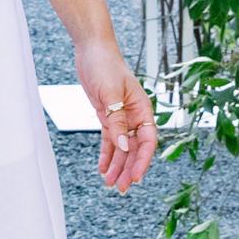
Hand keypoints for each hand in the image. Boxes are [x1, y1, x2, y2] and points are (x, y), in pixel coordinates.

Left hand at [72, 36, 157, 192]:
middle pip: (134, 148)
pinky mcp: (107, 115)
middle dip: (128, 168)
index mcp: (143, 109)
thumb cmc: (106, 66)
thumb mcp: (111, 94)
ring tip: (111, 184)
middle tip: (122, 188)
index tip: (136, 177)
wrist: (91, 49)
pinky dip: (107, 154)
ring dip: (117, 165)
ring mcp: (120, 116)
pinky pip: (109, 139)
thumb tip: (123, 147)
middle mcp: (134, 115)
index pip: (147, 140)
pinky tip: (103, 168)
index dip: (143, 160)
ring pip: (121, 147)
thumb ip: (116, 121)